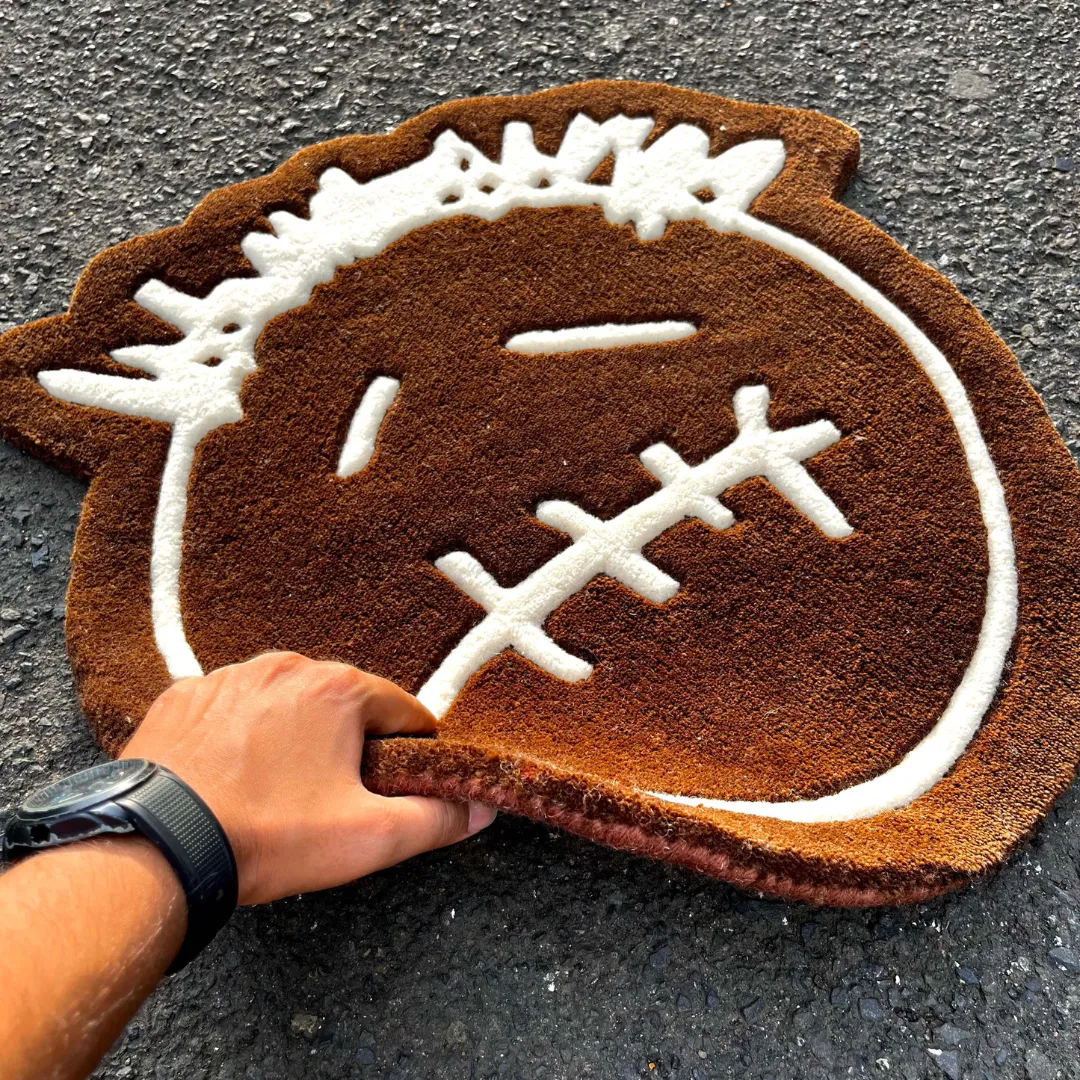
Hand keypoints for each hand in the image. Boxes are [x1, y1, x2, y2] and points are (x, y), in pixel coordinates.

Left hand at [121, 652, 495, 903]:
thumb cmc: (266, 836)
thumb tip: (478, 808)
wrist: (156, 846)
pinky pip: (234, 710)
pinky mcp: (185, 696)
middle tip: (331, 800)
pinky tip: (232, 777)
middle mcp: (285, 667)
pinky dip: (242, 736)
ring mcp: (230, 677)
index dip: (410, 753)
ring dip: (294, 737)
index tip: (394, 786)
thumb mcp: (367, 838)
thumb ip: (435, 818)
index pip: (404, 712)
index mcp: (338, 689)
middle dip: (348, 745)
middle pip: (344, 704)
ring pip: (287, 704)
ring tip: (276, 793)